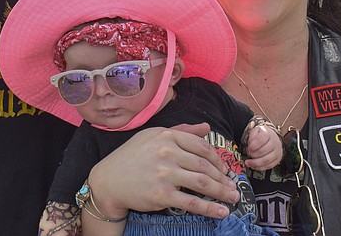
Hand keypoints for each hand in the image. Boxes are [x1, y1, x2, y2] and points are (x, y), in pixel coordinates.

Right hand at [88, 123, 236, 219]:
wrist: (108, 181)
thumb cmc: (130, 157)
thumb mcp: (152, 136)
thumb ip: (181, 131)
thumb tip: (206, 127)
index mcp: (166, 136)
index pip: (201, 146)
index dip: (217, 159)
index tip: (224, 168)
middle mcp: (167, 152)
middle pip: (204, 165)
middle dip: (223, 178)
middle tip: (232, 186)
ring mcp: (164, 174)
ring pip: (202, 183)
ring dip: (222, 192)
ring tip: (232, 198)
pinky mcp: (162, 195)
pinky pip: (192, 202)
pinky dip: (211, 208)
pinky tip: (221, 212)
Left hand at [244, 124, 282, 171]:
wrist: (272, 137)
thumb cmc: (262, 135)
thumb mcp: (256, 131)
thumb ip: (252, 135)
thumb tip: (250, 144)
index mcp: (268, 134)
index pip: (261, 139)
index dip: (253, 145)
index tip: (249, 148)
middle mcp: (275, 142)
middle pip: (263, 151)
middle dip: (253, 154)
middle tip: (249, 154)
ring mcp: (277, 152)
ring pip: (266, 160)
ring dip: (255, 163)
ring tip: (248, 163)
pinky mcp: (277, 159)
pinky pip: (269, 166)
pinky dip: (260, 167)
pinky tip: (254, 166)